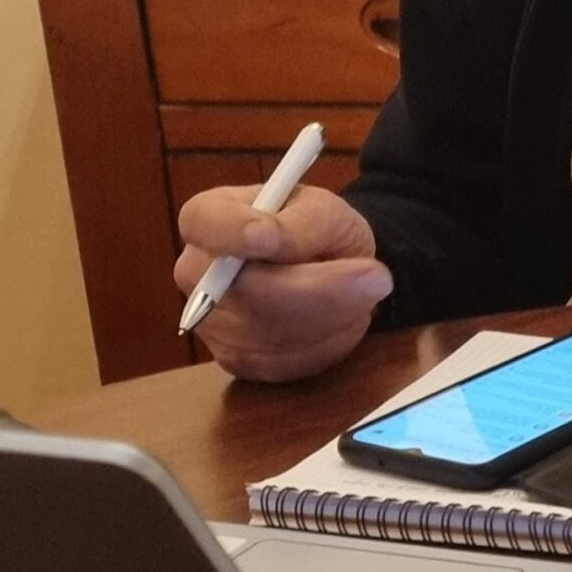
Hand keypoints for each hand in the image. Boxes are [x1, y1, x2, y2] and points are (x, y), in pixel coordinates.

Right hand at [174, 183, 391, 381]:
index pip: (204, 224)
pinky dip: (327, 343)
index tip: (268, 236)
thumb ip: (299, 222)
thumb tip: (270, 237)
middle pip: (242, 289)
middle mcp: (197, 273)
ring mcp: (210, 322)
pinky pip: (285, 362)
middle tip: (375, 279)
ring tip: (365, 292)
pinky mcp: (237, 360)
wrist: (330, 267)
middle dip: (316, 289)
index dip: (232, 233)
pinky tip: (346, 319)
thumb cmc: (317, 228)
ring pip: (270, 332)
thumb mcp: (322, 210)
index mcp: (208, 218)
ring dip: (332, 316)